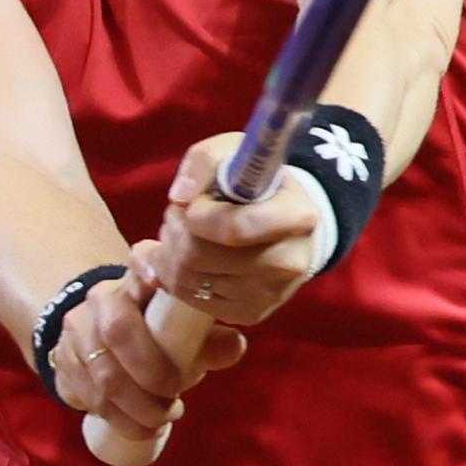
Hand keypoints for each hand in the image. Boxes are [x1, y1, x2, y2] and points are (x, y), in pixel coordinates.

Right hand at [50, 265, 246, 442]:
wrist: (101, 338)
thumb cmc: (156, 333)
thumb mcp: (184, 333)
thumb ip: (210, 340)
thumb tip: (234, 345)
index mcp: (140, 279)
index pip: (141, 259)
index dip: (147, 266)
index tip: (157, 280)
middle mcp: (103, 296)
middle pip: (119, 330)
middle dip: (150, 374)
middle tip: (175, 400)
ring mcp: (78, 327)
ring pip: (103, 372)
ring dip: (136, 407)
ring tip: (162, 419)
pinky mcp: (63, 358)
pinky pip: (86, 394)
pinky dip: (117, 418)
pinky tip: (138, 427)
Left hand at [133, 133, 319, 326]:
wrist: (285, 224)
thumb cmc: (256, 184)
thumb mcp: (234, 153)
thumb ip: (204, 161)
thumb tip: (179, 196)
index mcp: (296, 217)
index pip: (234, 227)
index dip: (196, 216)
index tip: (190, 204)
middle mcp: (289, 262)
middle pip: (201, 256)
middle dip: (173, 231)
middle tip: (175, 215)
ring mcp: (271, 293)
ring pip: (190, 280)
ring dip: (169, 254)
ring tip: (179, 233)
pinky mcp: (251, 313)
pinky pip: (193, 300)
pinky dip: (174, 278)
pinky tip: (182, 257)